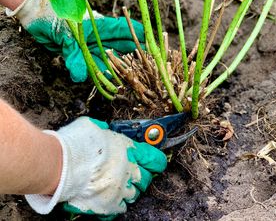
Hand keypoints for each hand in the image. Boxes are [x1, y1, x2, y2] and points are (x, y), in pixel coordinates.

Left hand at [6, 0, 144, 81]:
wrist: (36, 21)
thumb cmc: (52, 19)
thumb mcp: (64, 35)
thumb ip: (74, 56)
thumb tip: (80, 76)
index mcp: (98, 27)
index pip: (123, 30)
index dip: (138, 34)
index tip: (151, 41)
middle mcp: (98, 38)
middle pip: (122, 46)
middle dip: (135, 54)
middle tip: (148, 65)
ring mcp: (91, 47)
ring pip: (110, 59)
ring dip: (119, 69)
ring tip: (133, 78)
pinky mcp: (83, 57)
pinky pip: (95, 68)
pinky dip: (101, 76)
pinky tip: (110, 84)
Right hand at [25, 117, 166, 218]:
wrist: (60, 164)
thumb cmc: (76, 143)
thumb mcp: (95, 127)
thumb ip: (106, 132)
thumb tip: (105, 132)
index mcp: (130, 150)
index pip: (155, 159)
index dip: (155, 161)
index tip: (153, 162)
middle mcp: (130, 171)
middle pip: (147, 179)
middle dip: (141, 176)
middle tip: (131, 174)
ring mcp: (121, 189)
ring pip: (135, 193)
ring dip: (128, 189)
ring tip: (117, 185)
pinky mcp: (109, 205)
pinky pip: (121, 207)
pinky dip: (117, 203)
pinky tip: (110, 197)